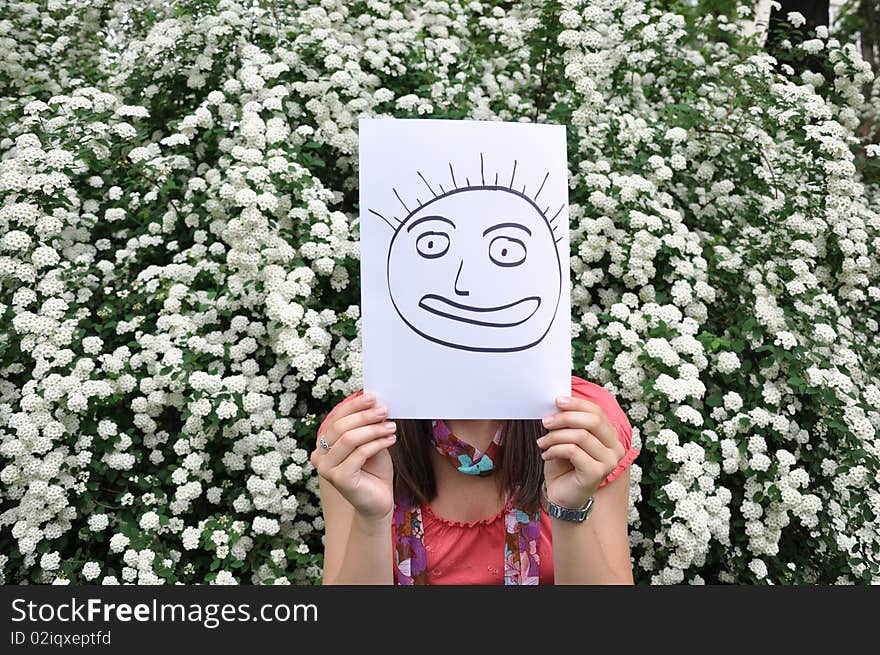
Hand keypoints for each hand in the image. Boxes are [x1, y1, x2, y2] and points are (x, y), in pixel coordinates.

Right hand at [309, 392, 395, 520]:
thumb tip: (372, 400)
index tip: (372, 396)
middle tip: (384, 410)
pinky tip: (391, 439)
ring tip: (391, 425)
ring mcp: (326, 469)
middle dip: (364, 415)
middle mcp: (318, 456)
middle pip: (340, 427)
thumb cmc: (373, 470)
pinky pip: (359, 454)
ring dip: (373, 429)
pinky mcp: (339, 479)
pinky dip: (377, 443)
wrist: (378, 500)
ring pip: (349, 439)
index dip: (354, 405)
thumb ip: (366, 425)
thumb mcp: (369, 441)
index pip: (335, 417)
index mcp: (322, 444)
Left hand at [537, 395, 625, 509]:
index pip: (597, 412)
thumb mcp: (566, 439)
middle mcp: (616, 448)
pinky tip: (546, 455)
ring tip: (542, 442)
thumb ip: (568, 422)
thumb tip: (558, 403)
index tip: (557, 401)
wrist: (562, 496)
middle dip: (565, 417)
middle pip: (593, 421)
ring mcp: (610, 462)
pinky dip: (555, 449)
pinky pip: (573, 451)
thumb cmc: (565, 465)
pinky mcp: (598, 473)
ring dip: (555, 436)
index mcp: (611, 436)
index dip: (577, 404)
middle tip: (546, 421)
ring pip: (580, 436)